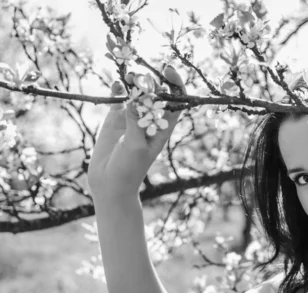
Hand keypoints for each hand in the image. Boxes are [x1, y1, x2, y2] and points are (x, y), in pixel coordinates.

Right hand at [88, 66, 185, 200]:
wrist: (109, 184)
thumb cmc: (129, 169)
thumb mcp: (135, 146)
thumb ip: (135, 122)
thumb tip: (136, 96)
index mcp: (163, 128)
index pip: (176, 101)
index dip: (175, 85)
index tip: (167, 70)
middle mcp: (149, 120)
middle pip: (155, 93)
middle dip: (150, 79)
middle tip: (139, 74)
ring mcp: (132, 118)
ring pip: (136, 93)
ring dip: (134, 81)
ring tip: (128, 75)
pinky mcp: (115, 119)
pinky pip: (118, 98)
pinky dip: (118, 88)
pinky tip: (117, 84)